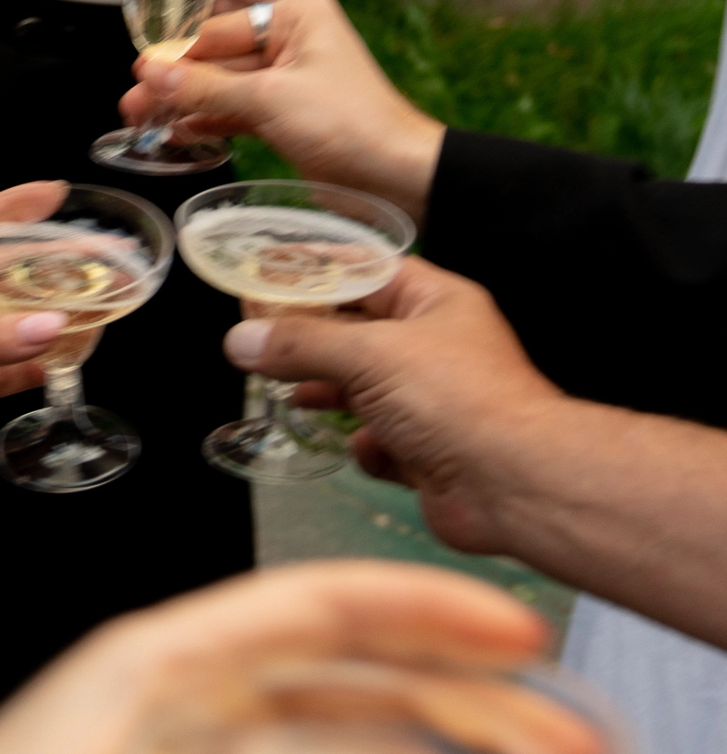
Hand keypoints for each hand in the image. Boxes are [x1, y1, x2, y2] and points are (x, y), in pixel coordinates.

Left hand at [0, 182, 71, 507]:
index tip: (52, 193)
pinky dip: (33, 370)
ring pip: (7, 327)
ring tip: (94, 308)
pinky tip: (64, 363)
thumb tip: (53, 326)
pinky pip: (2, 375)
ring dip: (45, 320)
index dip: (8, 207)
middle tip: (94, 256)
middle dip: (43, 265)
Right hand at [121, 0, 443, 223]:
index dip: (176, 59)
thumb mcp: (270, 99)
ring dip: (186, 106)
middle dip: (175, 85)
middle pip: (217, 60)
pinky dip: (211, 123)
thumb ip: (206, 86)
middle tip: (131, 108)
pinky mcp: (290, 117)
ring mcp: (291, 81)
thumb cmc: (348, 124)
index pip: (217, 32)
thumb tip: (148, 73)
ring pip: (224, 88)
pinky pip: (239, 112)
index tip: (138, 79)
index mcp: (295, 17)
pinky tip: (178, 134)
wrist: (398, 177)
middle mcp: (292, 41)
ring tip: (142, 124)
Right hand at [221, 256, 562, 556]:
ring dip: (330, 392)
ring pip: (365, 389)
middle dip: (312, 338)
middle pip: (358, 332)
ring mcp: (433, 402)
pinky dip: (369, 446)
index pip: (367, 271)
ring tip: (288, 391)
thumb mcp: (369, 355)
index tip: (269, 270)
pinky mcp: (428, 452)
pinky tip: (365, 447)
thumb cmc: (454, 399)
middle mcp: (436, 347)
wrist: (512, 484)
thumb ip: (301, 343)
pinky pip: (381, 441)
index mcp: (436, 302)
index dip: (318, 268)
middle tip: (259, 336)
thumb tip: (240, 340)